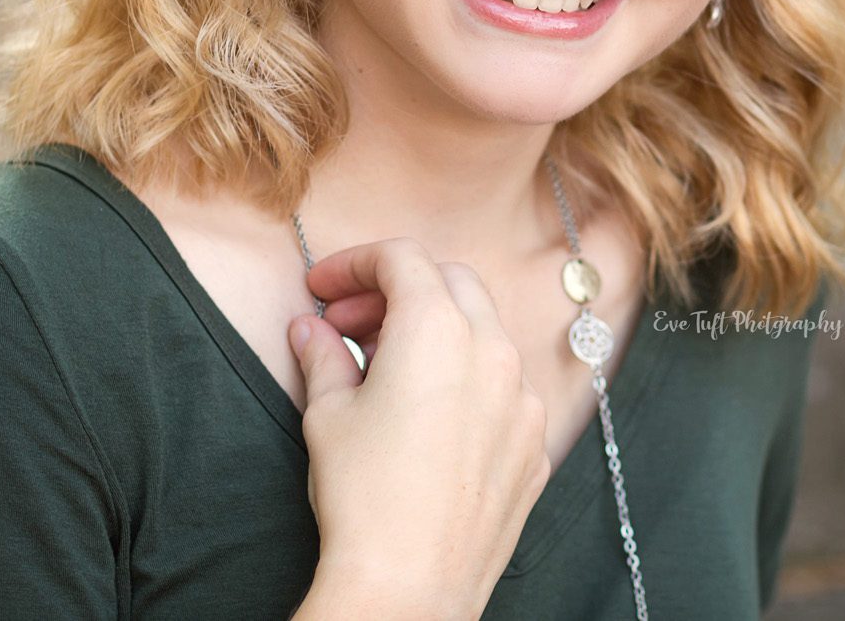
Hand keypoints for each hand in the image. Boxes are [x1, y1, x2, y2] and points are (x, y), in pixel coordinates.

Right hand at [287, 237, 550, 618]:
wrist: (409, 586)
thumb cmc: (364, 497)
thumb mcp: (327, 415)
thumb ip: (323, 356)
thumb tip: (309, 329)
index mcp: (439, 328)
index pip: (401, 259)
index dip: (355, 264)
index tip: (322, 290)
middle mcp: (493, 351)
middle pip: (451, 282)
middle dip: (398, 290)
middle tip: (349, 325)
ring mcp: (523, 399)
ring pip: (485, 333)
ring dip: (437, 332)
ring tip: (385, 370)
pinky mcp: (535, 444)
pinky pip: (504, 388)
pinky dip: (467, 380)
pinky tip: (428, 416)